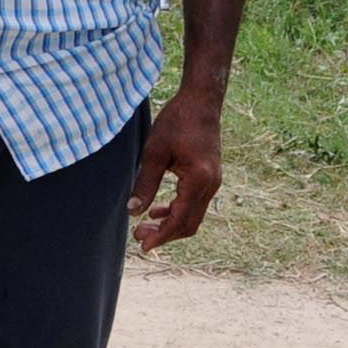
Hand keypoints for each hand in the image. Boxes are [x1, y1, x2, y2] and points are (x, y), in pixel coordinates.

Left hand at [128, 92, 224, 252]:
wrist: (201, 101)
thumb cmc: (177, 122)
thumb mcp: (155, 153)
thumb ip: (145, 184)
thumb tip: (133, 211)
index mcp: (199, 180)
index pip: (180, 220)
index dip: (161, 236)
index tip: (143, 246)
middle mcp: (211, 185)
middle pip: (189, 224)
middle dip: (164, 234)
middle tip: (139, 236)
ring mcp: (214, 182)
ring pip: (193, 215)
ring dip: (170, 223)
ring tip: (145, 225)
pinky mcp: (211, 176)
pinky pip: (195, 203)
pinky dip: (178, 210)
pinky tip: (158, 209)